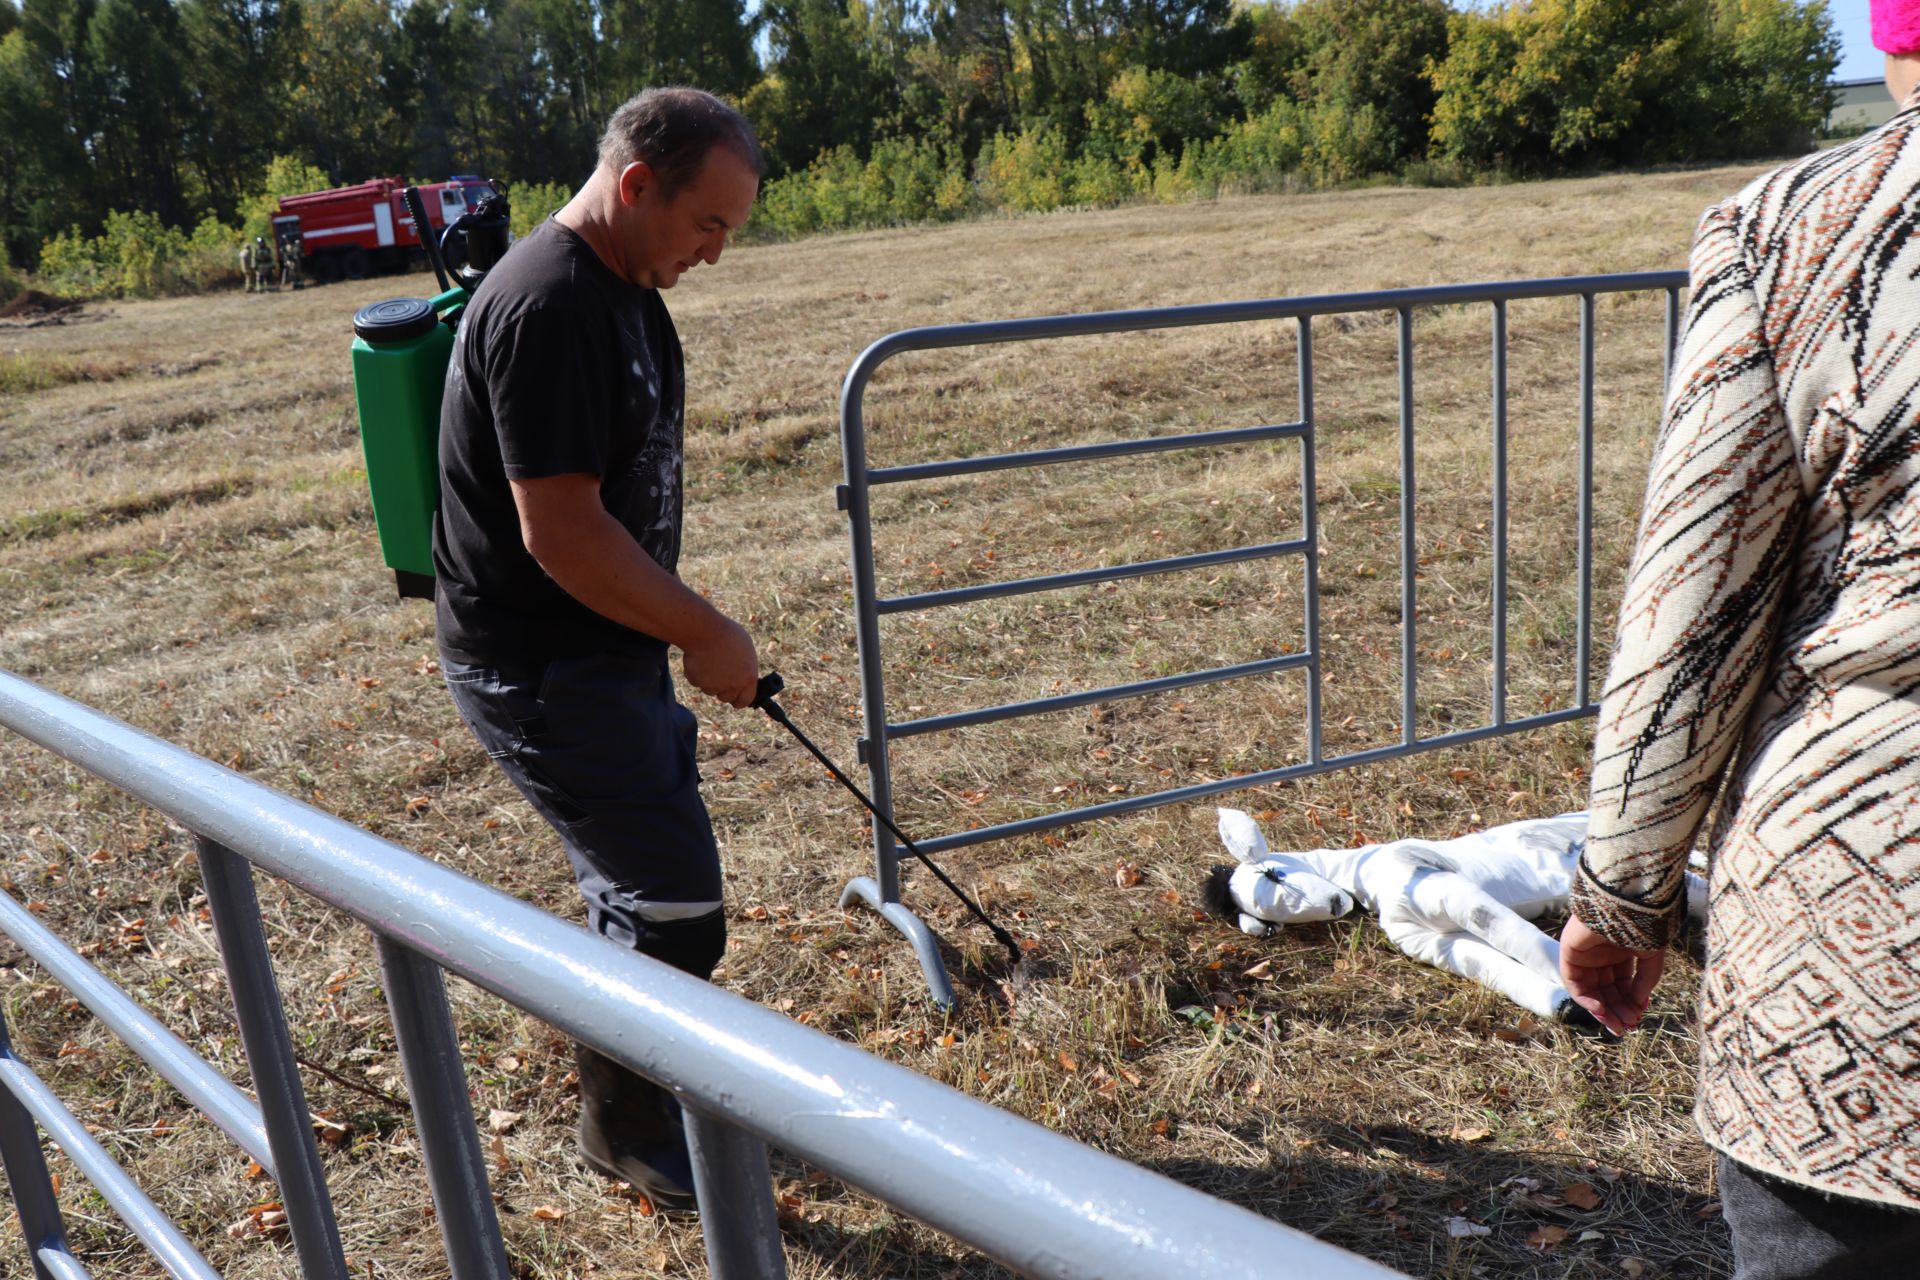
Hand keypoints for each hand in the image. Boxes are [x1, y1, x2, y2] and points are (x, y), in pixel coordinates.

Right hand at [681, 614, 758, 709]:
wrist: (705, 630)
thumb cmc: (728, 635)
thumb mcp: (745, 650)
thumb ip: (745, 667)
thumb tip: (744, 676)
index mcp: (748, 678)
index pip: (745, 700)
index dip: (740, 699)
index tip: (736, 698)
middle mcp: (732, 686)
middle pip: (726, 698)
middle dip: (723, 690)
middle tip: (720, 676)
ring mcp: (713, 686)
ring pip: (710, 690)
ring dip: (709, 680)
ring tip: (710, 660)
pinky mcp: (697, 681)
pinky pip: (697, 681)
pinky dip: (697, 673)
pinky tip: (699, 658)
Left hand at [1560, 914, 1663, 1035]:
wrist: (1624, 902)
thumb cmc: (1642, 924)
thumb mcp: (1651, 955)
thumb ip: (1646, 979)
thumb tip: (1638, 1003)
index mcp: (1622, 951)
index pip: (1623, 983)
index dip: (1630, 1001)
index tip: (1638, 1016)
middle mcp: (1602, 954)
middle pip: (1607, 989)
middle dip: (1617, 1009)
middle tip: (1626, 1027)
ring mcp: (1585, 954)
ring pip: (1592, 989)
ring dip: (1603, 1009)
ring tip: (1617, 1025)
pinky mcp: (1569, 953)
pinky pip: (1574, 982)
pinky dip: (1585, 999)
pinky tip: (1601, 1009)